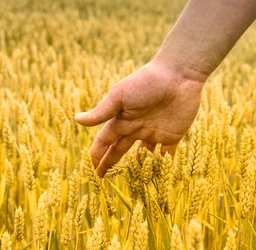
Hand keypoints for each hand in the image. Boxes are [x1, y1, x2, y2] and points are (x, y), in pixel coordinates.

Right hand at [74, 60, 204, 176]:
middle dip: (110, 163)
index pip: (105, 141)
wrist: (179, 76)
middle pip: (119, 150)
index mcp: (121, 120)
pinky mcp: (173, 135)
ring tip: (128, 180)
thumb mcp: (119, 97)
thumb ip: (101, 112)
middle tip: (101, 178)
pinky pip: (167, 155)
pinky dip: (162, 165)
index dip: (97, 155)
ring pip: (141, 155)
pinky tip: (158, 176)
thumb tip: (76, 120)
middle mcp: (135, 128)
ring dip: (135, 168)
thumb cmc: (145, 83)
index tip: (91, 169)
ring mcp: (154, 132)